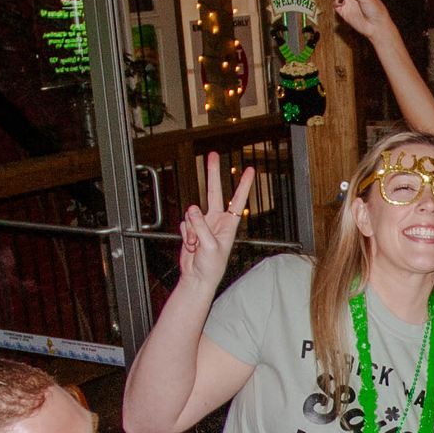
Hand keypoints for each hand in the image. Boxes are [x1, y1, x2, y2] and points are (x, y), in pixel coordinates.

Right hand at [178, 153, 256, 293]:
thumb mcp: (210, 246)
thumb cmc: (211, 267)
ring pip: (192, 213)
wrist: (197, 278)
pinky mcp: (191, 228)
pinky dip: (185, 234)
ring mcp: (203, 223)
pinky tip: (190, 245)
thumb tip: (192, 209)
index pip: (237, 200)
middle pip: (214, 192)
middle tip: (212, 155)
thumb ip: (201, 226)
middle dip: (213, 173)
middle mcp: (217, 221)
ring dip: (191, 228)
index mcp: (229, 225)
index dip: (243, 184)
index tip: (249, 170)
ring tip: (195, 244)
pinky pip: (184, 223)